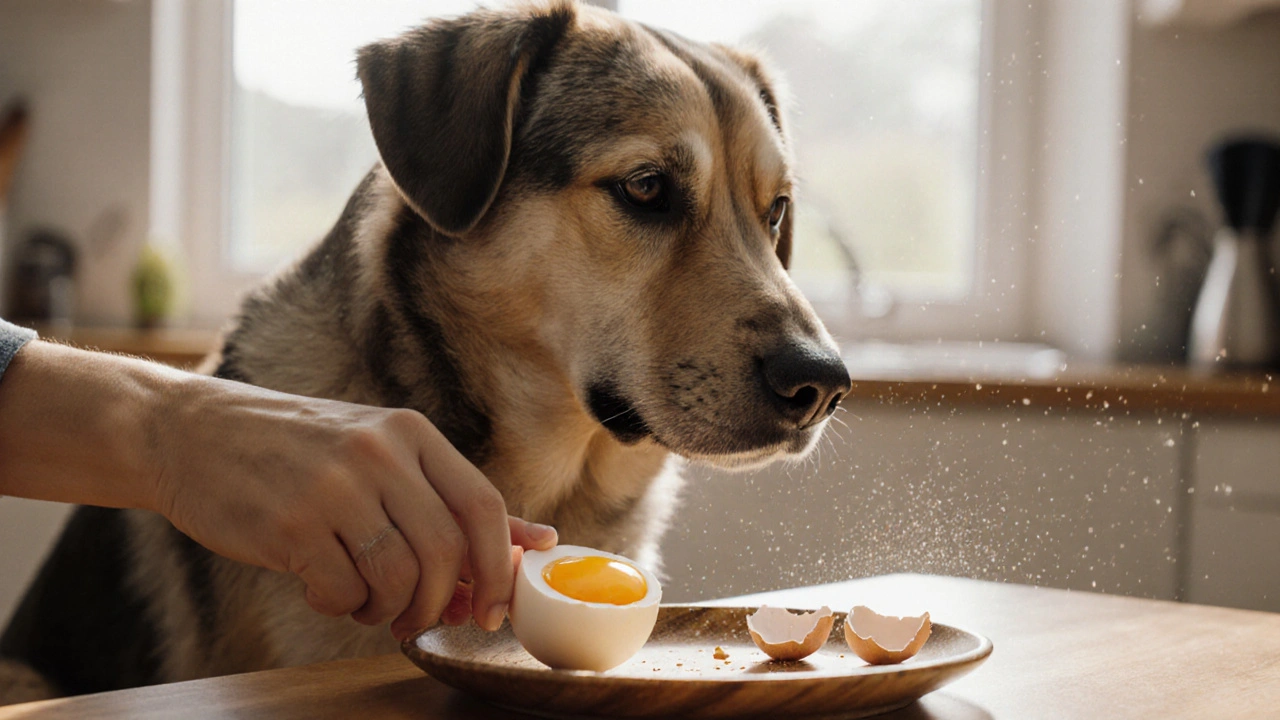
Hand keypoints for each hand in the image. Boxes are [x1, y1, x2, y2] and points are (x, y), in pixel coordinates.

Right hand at [147, 374, 556, 640]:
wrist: (189, 433)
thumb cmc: (297, 451)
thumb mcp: (380, 456)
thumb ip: (453, 500)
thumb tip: (540, 540)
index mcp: (410, 434)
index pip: (483, 506)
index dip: (498, 568)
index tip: (491, 609)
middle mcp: (379, 453)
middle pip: (446, 550)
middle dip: (441, 602)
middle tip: (419, 620)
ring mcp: (333, 485)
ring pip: (398, 577)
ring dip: (389, 610)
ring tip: (366, 603)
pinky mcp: (289, 522)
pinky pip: (341, 590)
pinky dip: (341, 606)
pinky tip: (324, 589)